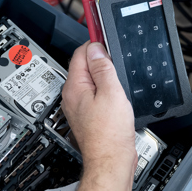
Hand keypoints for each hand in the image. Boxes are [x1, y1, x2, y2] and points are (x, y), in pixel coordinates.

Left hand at [61, 42, 135, 189]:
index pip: (81, 53)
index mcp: (75, 87)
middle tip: (117, 57)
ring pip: (91, 79)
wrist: (111, 159)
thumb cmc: (109, 132)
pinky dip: (106, 87)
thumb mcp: (111, 92)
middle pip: (85, 65)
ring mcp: (80, 106)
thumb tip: (96, 48)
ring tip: (118, 75)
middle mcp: (73, 95)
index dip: (96, 42)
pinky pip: (95, 92)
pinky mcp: (89, 114)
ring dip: (104, 73)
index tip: (105, 33)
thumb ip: (103, 68)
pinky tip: (117, 92)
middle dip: (101, 58)